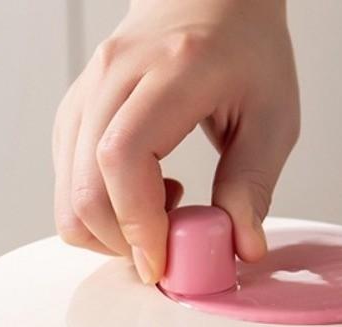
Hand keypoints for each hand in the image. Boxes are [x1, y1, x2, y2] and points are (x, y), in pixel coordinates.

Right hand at [52, 0, 298, 282]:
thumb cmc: (245, 50)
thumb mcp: (273, 118)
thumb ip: (253, 185)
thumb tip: (241, 247)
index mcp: (169, 72)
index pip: (122, 158)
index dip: (136, 224)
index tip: (163, 262)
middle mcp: (113, 77)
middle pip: (84, 188)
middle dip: (122, 242)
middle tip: (169, 248)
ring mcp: (86, 94)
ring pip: (67, 195)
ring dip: (110, 230)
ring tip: (163, 210)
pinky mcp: (75, 115)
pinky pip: (69, 183)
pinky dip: (101, 210)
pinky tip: (146, 192)